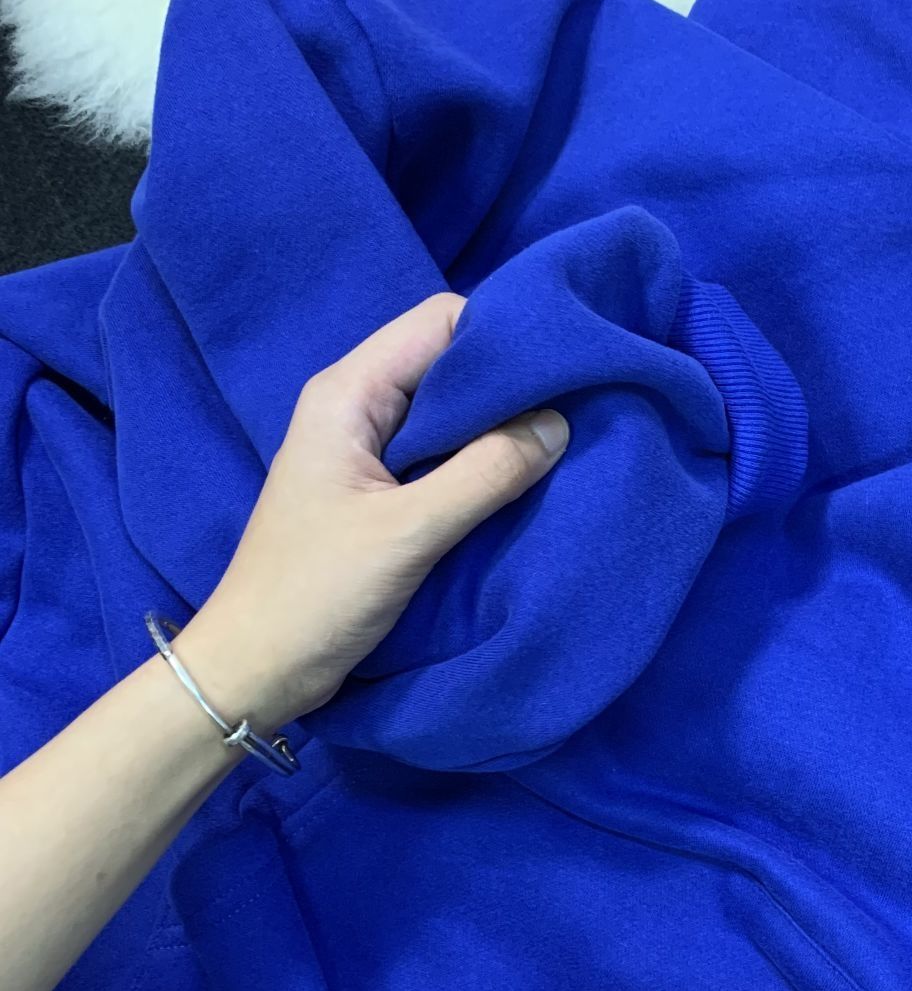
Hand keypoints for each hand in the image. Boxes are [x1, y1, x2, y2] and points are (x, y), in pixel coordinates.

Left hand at [175, 292, 568, 737]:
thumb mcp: (408, 532)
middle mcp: (358, 406)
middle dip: (509, 381)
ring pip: (450, 412)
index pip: (439, 321)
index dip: (501, 333)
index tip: (562, 366)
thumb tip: (560, 422)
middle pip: (448, 362)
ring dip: (500, 426)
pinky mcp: (380, 492)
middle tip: (577, 406)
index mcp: (349, 392)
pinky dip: (481, 462)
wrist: (256, 668)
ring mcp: (368, 450)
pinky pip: (443, 456)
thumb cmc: (315, 593)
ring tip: (562, 442)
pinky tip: (523, 480)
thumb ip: (485, 473)